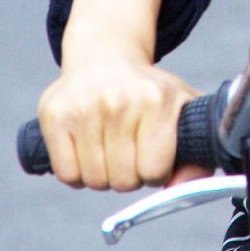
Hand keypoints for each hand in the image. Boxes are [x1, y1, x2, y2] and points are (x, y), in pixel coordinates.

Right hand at [37, 54, 198, 190]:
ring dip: (104, 175)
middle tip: (130, 152)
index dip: (155, 172)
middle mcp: (118, 101)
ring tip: (109, 149)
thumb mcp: (182, 112)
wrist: (104, 60)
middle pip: (123, 181)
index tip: (153, 155)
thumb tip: (176, 190)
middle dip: (129, 176)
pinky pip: (67, 174)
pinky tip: (87, 151)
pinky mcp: (54, 115)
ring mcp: (82, 108)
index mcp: (155, 99)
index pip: (154, 172)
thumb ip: (195, 156)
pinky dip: (77, 174)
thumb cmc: (148, 95)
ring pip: (95, 181)